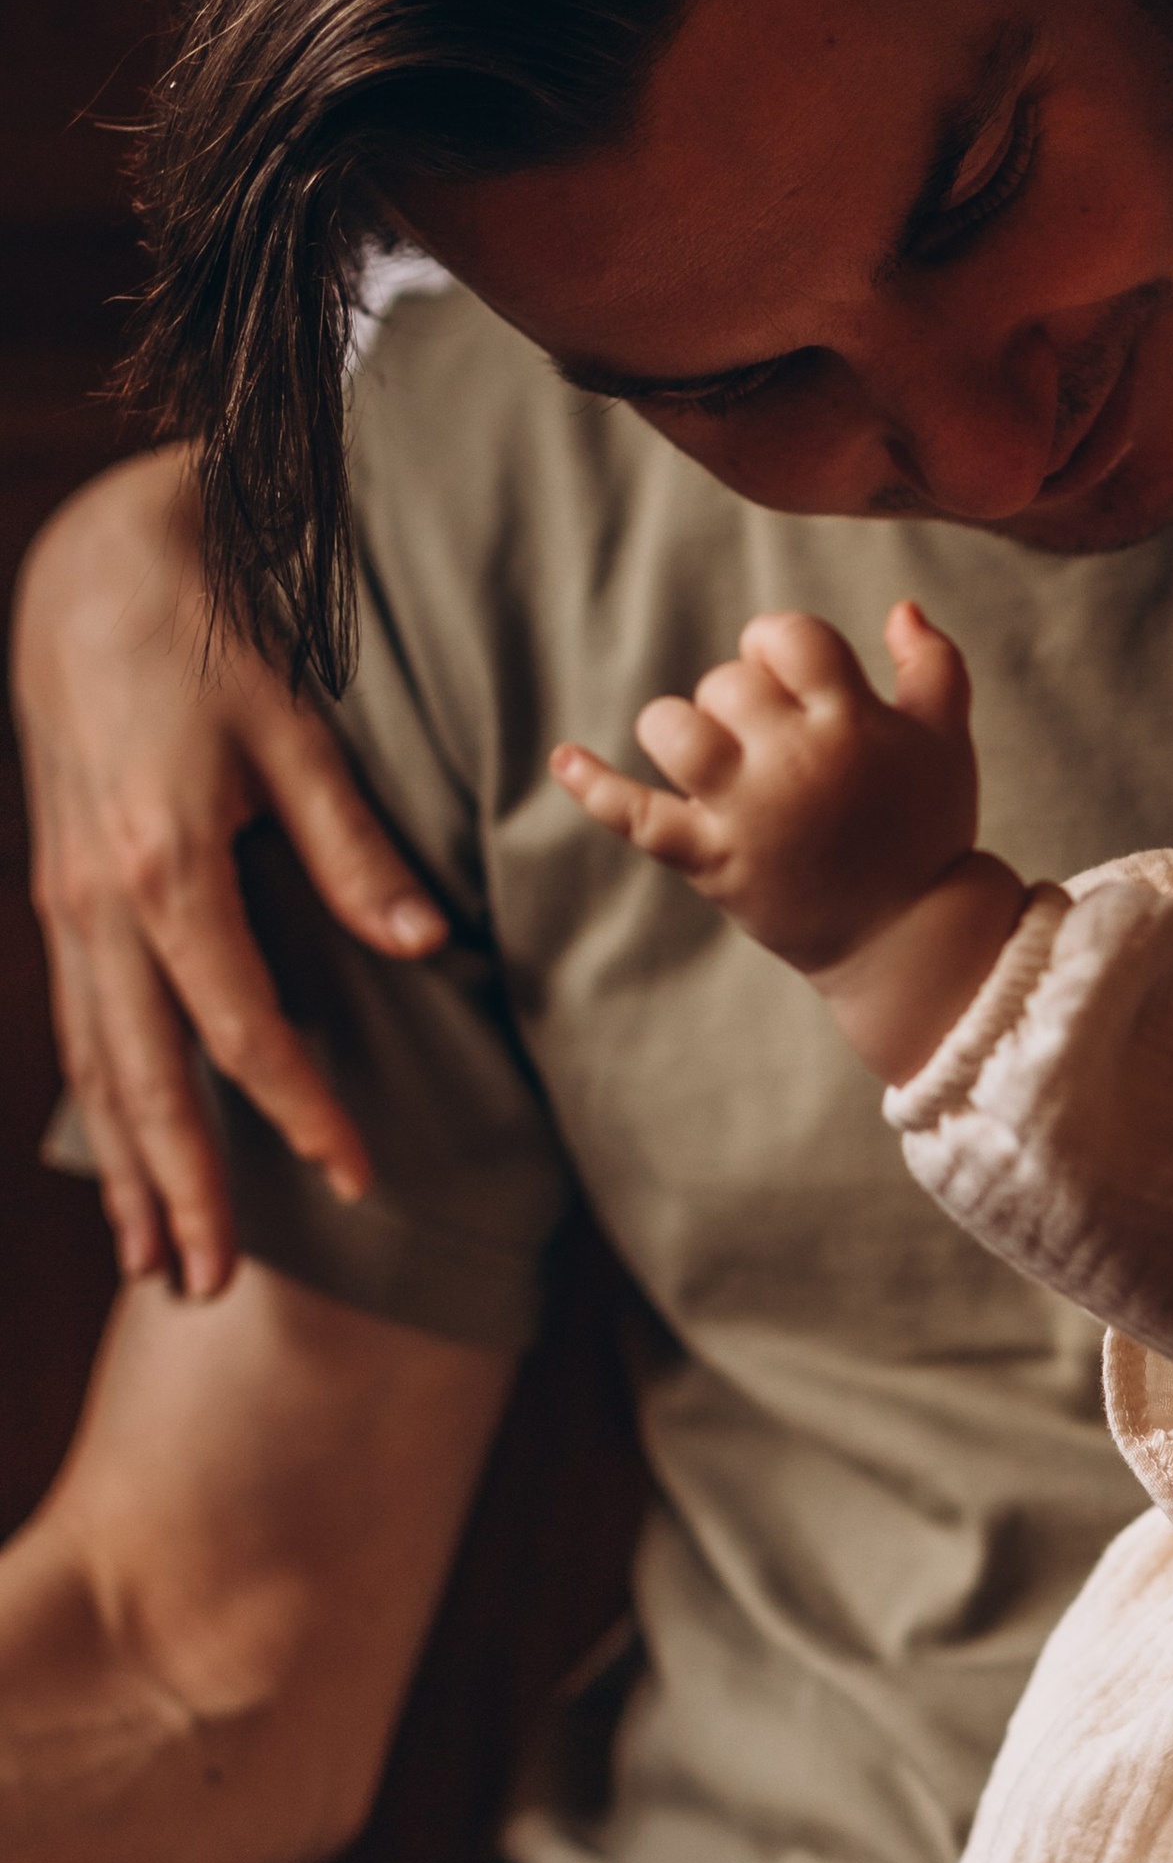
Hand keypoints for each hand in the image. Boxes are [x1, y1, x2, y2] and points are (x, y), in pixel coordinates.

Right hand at [9, 449, 447, 1298]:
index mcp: (166, 868)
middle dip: (182, 1188)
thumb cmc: (211, 636)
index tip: (356, 1175)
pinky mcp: (59, 899)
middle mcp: (99, 905)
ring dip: (128, 1172)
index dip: (301, 1108)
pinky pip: (80, 1030)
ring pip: (97, 1069)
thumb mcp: (296, 727)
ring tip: (161, 1266)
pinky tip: (125, 1165)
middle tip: (211, 1288)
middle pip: (145, 1079)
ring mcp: (66, 907)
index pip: (241, 1025)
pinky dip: (102, 1109)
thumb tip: (423, 945)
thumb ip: (354, 844)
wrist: (91, 574)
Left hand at [552, 603, 1023, 1079]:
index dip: (777, 644)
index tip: (792, 679)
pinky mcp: (711, 861)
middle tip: (770, 741)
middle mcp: (794, 759)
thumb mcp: (947, 739)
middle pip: (725, 680)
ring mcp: (746, 812)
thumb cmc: (928, 829)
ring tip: (709, 753)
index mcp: (851, 720)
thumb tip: (899, 607)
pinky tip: (564, 757)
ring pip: (673, 730)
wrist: (905, 938)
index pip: (785, 636)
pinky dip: (594, 787)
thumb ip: (934, 664)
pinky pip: (636, 817)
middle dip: (739, 698)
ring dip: (680, 728)